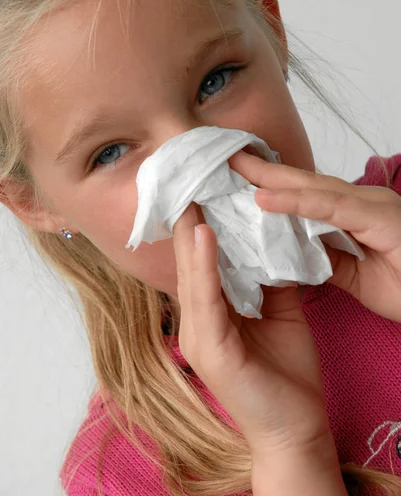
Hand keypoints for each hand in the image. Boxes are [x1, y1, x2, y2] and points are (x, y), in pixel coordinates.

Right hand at [173, 204, 333, 455]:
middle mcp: (198, 321)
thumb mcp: (281, 314)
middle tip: (191, 175)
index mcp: (211, 313)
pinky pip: (206, 299)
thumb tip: (274, 243)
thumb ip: (270, 280)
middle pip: (190, 261)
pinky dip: (205, 265)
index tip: (204, 185)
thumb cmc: (286, 373)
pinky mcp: (211, 350)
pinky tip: (204, 234)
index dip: (199, 223)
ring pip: (192, 275)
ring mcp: (199, 337)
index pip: (201, 260)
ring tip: (192, 193)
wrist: (294, 427)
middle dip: (190, 218)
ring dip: (191, 233)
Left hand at [230, 150, 400, 322]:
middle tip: (222, 157)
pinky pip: (330, 208)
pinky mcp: (380, 219)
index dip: (268, 184)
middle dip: (260, 170)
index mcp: (352, 214)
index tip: (233, 177)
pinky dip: (295, 202)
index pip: (303, 194)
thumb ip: (329, 259)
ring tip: (232, 167)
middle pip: (301, 183)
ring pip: (311, 188)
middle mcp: (359, 202)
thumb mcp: (357, 277)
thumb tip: (298, 253)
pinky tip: (264, 198)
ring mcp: (371, 206)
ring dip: (269, 177)